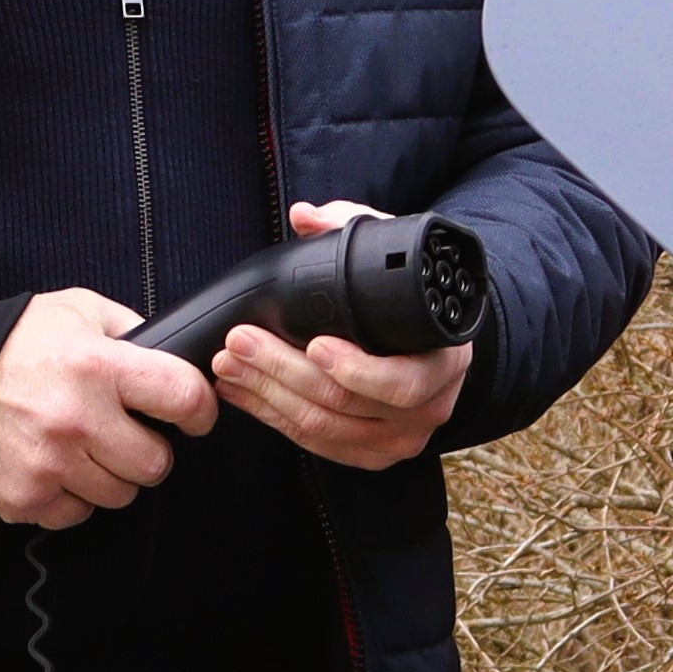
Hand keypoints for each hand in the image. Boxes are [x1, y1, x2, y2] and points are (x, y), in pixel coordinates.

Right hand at [0, 286, 211, 527]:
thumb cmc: (15, 344)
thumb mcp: (79, 311)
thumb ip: (132, 330)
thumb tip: (177, 356)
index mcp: (98, 367)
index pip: (183, 397)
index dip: (199, 408)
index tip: (194, 414)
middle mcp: (77, 420)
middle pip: (157, 463)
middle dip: (149, 449)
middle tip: (126, 432)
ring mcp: (51, 464)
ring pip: (120, 495)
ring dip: (111, 475)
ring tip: (85, 446)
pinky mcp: (27, 496)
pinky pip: (77, 513)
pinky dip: (72, 495)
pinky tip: (56, 464)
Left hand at [208, 202, 474, 469]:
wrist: (433, 346)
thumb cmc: (409, 300)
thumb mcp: (393, 256)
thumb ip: (351, 227)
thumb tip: (305, 216)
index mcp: (444, 361)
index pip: (400, 381)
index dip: (353, 368)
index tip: (313, 343)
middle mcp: (428, 407)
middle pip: (344, 404)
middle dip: (282, 371)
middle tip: (241, 342)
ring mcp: (398, 438)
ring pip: (321, 428)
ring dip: (266, 396)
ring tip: (228, 364)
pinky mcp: (369, 455)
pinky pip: (313, 444)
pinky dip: (271, 417)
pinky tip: (241, 391)